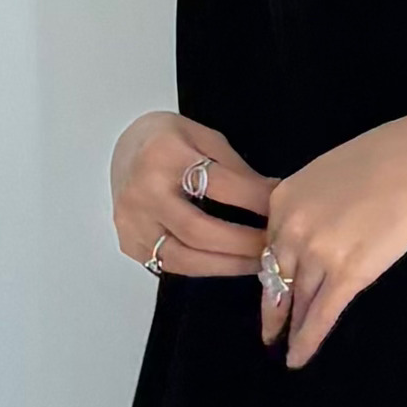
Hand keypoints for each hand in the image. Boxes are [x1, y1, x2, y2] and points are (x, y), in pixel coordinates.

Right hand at [110, 109, 275, 279]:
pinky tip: (228, 263)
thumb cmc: (169, 139)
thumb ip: (235, 170)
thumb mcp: (205, 138)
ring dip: (227, 265)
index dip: (256, 201)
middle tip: (273, 248)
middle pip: (199, 231)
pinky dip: (204, 268)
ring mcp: (131, 222)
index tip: (282, 210)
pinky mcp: (129, 244)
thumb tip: (274, 201)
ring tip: (257, 263)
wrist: (125, 147)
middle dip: (243, 244)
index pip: (219, 185)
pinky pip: (170, 265)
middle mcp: (142, 192)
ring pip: (183, 259)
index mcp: (164, 155)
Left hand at [260, 108, 406, 367]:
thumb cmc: (386, 158)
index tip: (272, 287)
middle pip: (276, 277)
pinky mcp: (346, 275)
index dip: (273, 270)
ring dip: (291, 327)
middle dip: (273, 308)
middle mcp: (290, 229)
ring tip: (286, 346)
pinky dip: (307, 341)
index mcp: (282, 200)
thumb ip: (311, 204)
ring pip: (297, 300)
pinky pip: (320, 315)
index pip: (270, 245)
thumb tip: (314, 228)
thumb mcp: (327, 173)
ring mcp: (316, 254)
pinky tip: (297, 358)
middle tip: (269, 331)